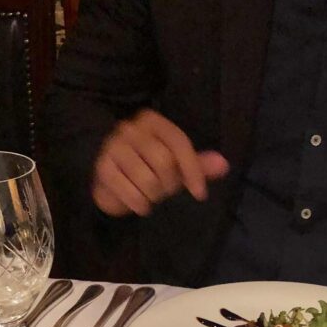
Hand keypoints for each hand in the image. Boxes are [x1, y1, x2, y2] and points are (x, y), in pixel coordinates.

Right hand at [91, 109, 228, 217]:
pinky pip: (130, 192)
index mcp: (152, 122)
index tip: (200, 194)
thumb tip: (224, 165)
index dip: (193, 171)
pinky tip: (140, 205)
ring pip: (147, 180)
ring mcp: (114, 147)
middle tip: (163, 191)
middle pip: (164, 162)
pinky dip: (139, 204)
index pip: (179, 144)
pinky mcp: (102, 168)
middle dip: (168, 186)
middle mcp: (131, 129)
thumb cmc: (144, 169)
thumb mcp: (174, 165)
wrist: (106, 178)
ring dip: (153, 196)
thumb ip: (197, 165)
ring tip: (149, 196)